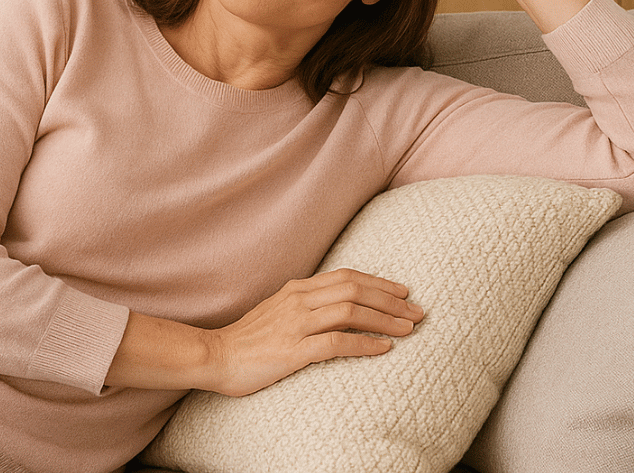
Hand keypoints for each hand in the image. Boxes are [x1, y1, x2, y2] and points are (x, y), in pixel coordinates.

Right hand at [206, 268, 423, 396]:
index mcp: (296, 289)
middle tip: (417, 312)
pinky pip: (337, 343)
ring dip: (384, 319)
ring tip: (408, 329)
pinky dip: (364, 344)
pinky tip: (383, 348)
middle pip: (354, 290)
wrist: (216, 356)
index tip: (402, 292)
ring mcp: (295, 324)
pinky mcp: (293, 350)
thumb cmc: (248, 339)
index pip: (346, 277)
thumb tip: (337, 305)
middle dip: (390, 300)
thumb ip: (305, 304)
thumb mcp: (278, 311)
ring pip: (350, 312)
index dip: (378, 282)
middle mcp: (298, 301)